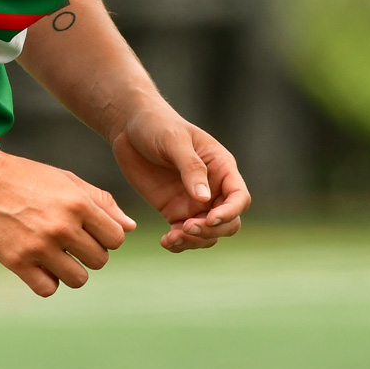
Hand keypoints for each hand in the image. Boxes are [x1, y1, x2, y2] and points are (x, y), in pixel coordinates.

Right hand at [0, 151, 136, 296]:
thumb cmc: (25, 177)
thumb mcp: (67, 180)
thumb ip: (101, 202)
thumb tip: (131, 227)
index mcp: (78, 203)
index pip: (116, 238)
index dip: (106, 237)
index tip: (89, 231)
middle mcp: (62, 226)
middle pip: (100, 260)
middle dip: (89, 254)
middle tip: (70, 242)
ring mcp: (39, 246)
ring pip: (78, 279)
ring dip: (71, 271)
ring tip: (55, 255)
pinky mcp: (17, 262)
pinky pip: (48, 289)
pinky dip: (46, 281)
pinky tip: (38, 264)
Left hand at [109, 102, 249, 251]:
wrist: (130, 128)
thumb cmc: (157, 125)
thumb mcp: (174, 141)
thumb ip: (191, 168)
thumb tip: (205, 199)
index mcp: (221, 167)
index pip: (239, 197)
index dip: (230, 212)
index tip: (210, 219)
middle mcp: (213, 188)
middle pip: (228, 221)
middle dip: (212, 230)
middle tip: (186, 227)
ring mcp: (194, 202)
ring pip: (208, 234)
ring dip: (195, 241)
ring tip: (171, 238)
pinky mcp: (174, 211)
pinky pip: (184, 235)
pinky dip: (179, 243)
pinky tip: (166, 241)